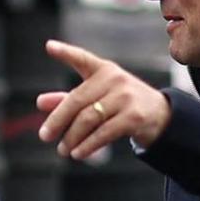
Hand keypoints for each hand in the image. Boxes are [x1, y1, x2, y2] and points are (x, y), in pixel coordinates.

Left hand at [37, 40, 169, 158]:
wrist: (159, 115)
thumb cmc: (120, 104)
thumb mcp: (96, 97)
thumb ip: (68, 99)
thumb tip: (41, 102)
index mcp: (103, 70)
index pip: (82, 59)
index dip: (66, 53)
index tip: (49, 46)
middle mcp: (114, 79)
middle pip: (77, 100)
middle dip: (58, 120)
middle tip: (45, 136)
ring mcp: (125, 97)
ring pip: (88, 119)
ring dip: (72, 137)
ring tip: (62, 150)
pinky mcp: (133, 117)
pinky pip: (104, 133)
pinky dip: (88, 145)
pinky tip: (78, 154)